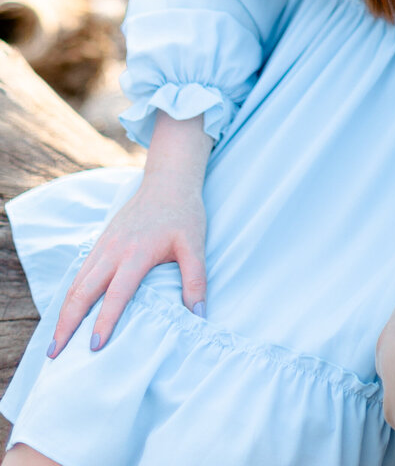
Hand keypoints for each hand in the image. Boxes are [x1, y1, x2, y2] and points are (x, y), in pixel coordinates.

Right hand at [47, 110, 210, 357]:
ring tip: (53, 343)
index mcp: (137, 253)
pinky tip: (64, 315)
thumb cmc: (183, 214)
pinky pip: (79, 273)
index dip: (105, 321)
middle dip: (67, 324)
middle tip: (54, 355)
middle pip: (83, 291)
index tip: (94, 348)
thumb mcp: (195, 244)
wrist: (168, 181)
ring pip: (76, 283)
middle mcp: (114, 250)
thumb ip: (196, 279)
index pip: (117, 293)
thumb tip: (199, 316)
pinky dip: (69, 296)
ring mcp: (103, 245)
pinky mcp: (100, 242)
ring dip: (62, 313)